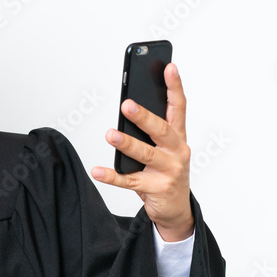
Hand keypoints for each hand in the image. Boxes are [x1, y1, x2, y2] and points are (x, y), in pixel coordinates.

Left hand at [90, 62, 193, 241]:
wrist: (176, 209)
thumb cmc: (165, 172)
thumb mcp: (164, 149)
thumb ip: (151, 131)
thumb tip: (127, 109)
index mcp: (179, 137)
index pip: (179, 107)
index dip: (174, 86)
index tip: (169, 67)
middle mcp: (177, 151)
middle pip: (161, 130)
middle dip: (143, 116)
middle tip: (127, 104)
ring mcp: (169, 171)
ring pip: (145, 154)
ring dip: (127, 143)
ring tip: (110, 134)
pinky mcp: (156, 188)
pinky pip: (129, 181)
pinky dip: (111, 176)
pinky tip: (97, 170)